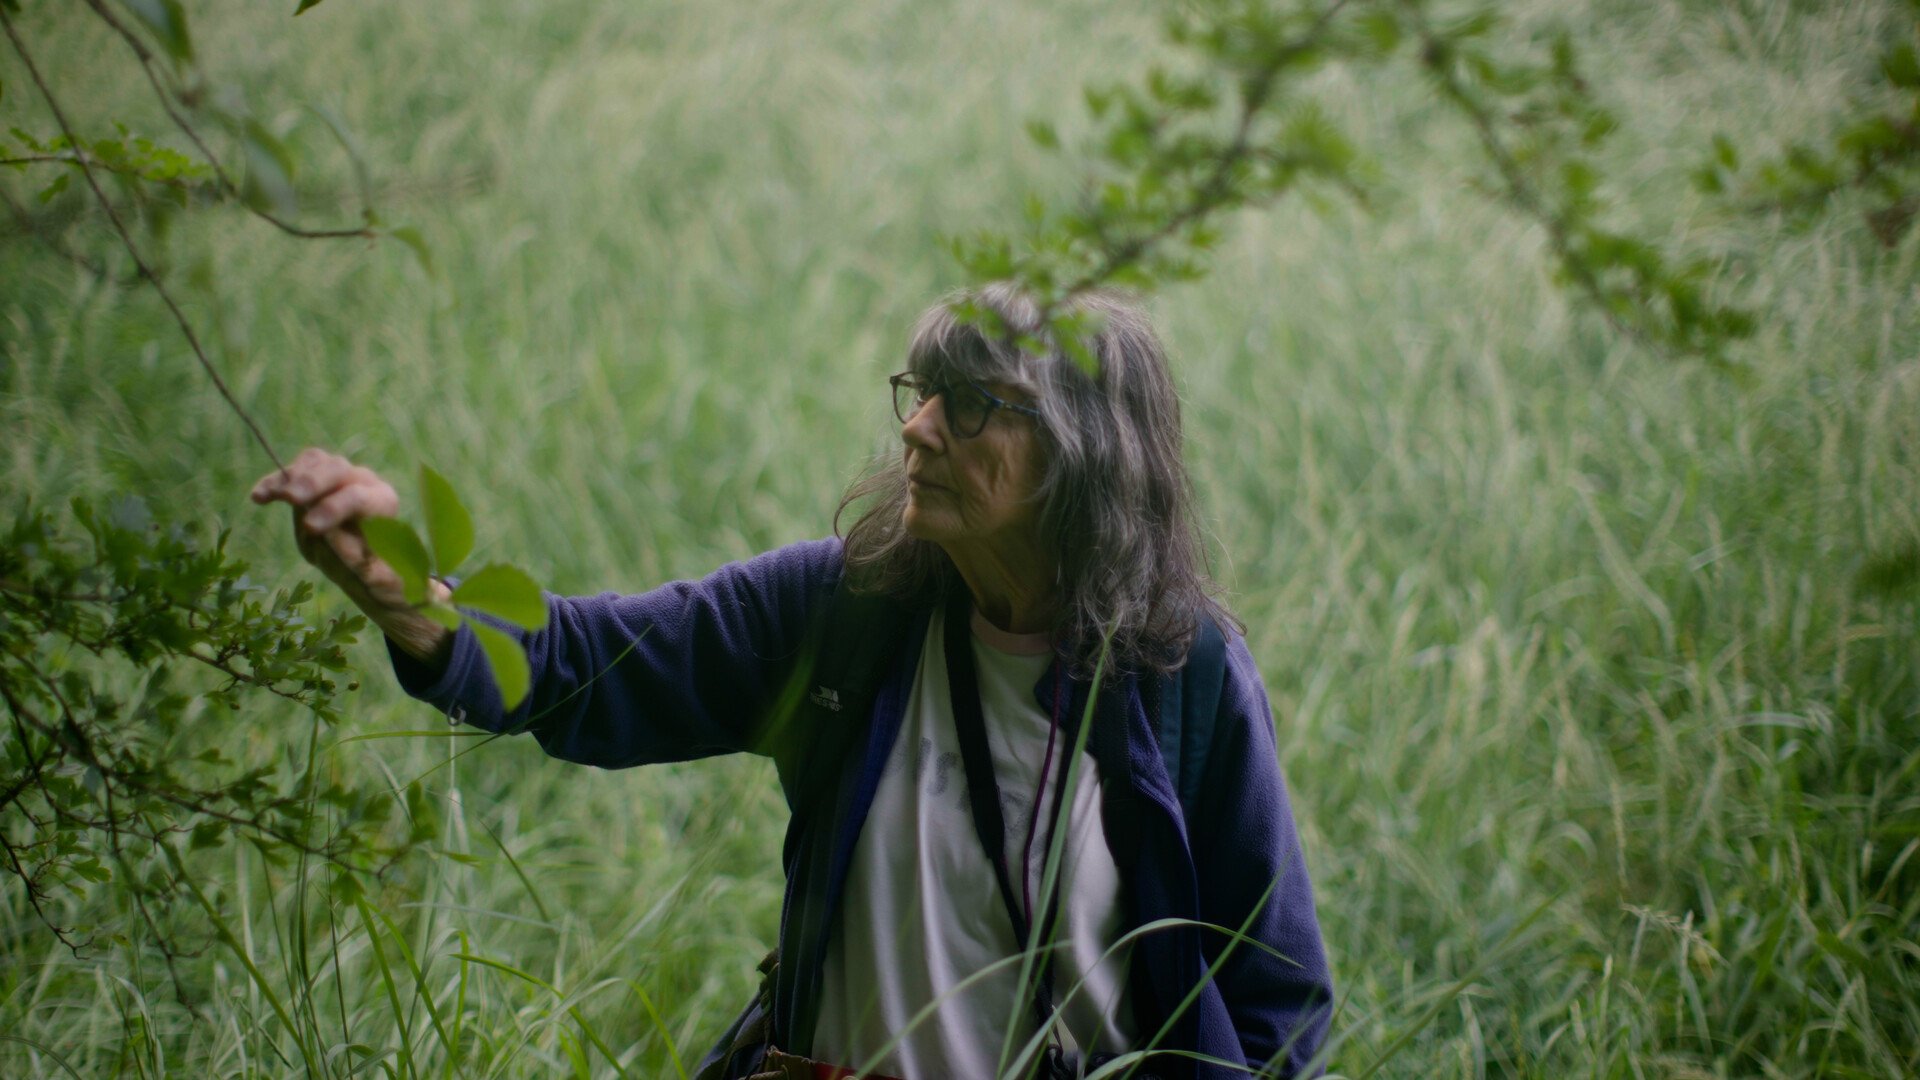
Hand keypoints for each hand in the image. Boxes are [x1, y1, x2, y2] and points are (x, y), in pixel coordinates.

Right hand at [251, 448, 451, 662]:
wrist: (362, 559)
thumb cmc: (372, 569)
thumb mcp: (371, 573)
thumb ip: (358, 559)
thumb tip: (332, 537)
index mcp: (383, 502)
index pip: (359, 497)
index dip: (334, 509)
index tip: (310, 528)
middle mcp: (363, 480)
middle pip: (338, 469)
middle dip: (313, 483)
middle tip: (292, 499)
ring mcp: (339, 474)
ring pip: (315, 461)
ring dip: (289, 477)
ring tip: (268, 496)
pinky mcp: (315, 475)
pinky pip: (294, 470)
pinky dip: (275, 481)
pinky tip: (258, 497)